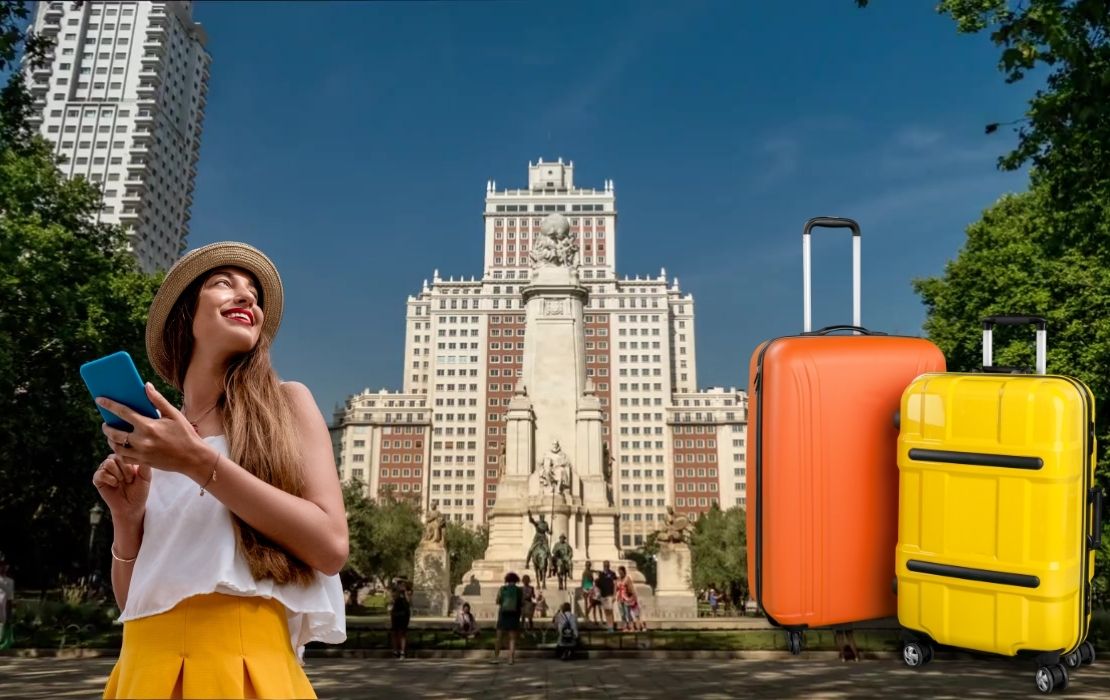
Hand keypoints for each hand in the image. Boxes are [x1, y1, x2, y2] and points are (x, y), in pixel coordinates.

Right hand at [92, 453, 150, 524]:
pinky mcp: (97, 479)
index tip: (136, 474)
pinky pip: (100, 473)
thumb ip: (144, 465)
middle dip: (126, 469)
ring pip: (108, 463)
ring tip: (122, 482)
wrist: (131, 506)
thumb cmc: (139, 491)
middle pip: (116, 456)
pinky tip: (115, 485)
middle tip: (130, 480)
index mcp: (124, 459)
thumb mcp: (146, 477)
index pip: (125, 452)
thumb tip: (143, 452)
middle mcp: (113, 462)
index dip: (132, 463)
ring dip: (118, 474)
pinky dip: (110, 479)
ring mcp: (104, 470)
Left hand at [97, 383, 213, 477]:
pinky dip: (119, 452)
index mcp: (148, 426)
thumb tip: (146, 386)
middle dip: (107, 427)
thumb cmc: (185, 434)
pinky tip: (121, 447)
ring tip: (111, 435)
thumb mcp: (174, 415)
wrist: (193, 457)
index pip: (123, 412)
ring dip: (110, 440)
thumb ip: (158, 400)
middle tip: (105, 423)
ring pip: (116, 447)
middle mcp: (142, 440)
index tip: (99, 400)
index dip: (109, 405)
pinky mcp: (143, 462)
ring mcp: (141, 453)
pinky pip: (124, 458)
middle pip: (114, 432)